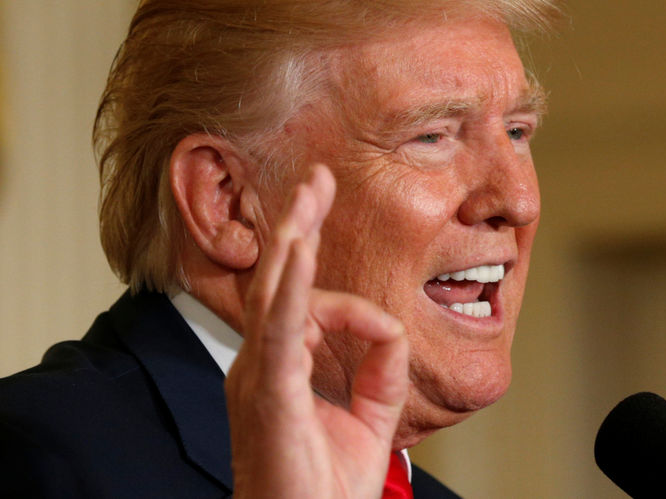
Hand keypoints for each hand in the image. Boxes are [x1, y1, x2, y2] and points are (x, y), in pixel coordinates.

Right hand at [225, 164, 408, 497]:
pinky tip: (300, 248)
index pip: (305, 304)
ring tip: (306, 195)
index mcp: (279, 365)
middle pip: (279, 280)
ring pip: (274, 294)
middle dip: (298, 226)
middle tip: (315, 180)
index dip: (344, 299)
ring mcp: (260, 375)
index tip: (384, 327)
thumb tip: (392, 326)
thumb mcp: (370, 415)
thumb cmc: (322, 484)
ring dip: (291, 239)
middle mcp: (262, 363)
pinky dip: (292, 287)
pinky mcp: (270, 393)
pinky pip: (279, 330)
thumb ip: (381, 366)